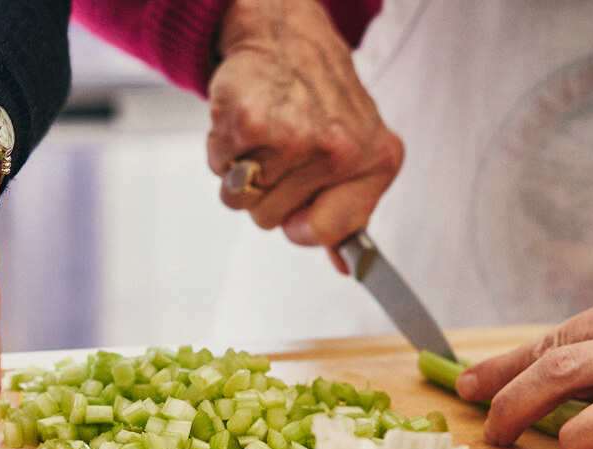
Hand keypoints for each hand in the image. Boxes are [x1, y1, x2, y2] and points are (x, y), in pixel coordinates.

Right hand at [207, 0, 402, 270]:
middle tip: (278, 150)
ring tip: (262, 134)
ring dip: (240, 171)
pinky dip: (221, 148)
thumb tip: (347, 267)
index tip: (297, 211)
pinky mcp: (249, 122)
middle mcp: (338, 150)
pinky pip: (218, 166)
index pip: (326, 232)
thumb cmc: (322, 100)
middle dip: (265, 191)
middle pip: (269, 220)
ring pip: (239, 199)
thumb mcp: (358, 154)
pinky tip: (244, 119)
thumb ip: (350, 213)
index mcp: (374, 162)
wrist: (288, 37)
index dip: (301, 226)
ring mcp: (294, 136)